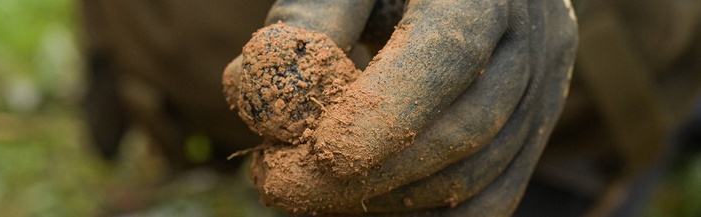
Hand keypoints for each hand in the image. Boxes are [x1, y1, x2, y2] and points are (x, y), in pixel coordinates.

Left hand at [223, 0, 576, 214]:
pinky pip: (491, 198)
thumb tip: (261, 99)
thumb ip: (307, 24)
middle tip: (284, 188)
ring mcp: (543, 93)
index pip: (448, 54)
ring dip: (388, 200)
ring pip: (478, 175)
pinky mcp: (533, 135)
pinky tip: (360, 208)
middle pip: (465, 128)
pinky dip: (422, 214)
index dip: (385, 113)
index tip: (320, 152)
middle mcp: (533, 40)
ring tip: (308, 195)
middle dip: (370, 174)